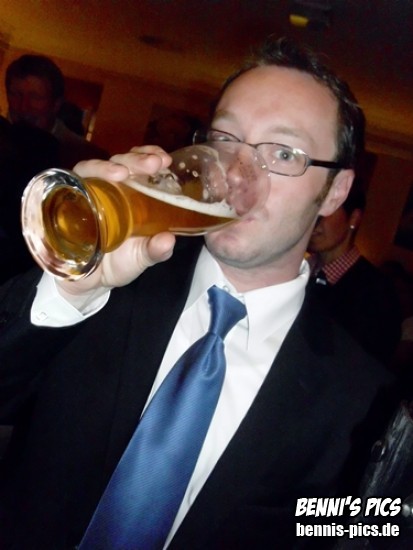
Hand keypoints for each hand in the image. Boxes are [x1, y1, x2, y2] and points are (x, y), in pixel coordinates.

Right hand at [56, 146, 176, 297]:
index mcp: (133, 195)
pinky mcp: (65, 202)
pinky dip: (76, 180)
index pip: (141, 166)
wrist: (88, 283)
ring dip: (106, 166)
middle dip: (136, 159)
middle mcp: (110, 189)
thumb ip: (156, 250)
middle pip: (121, 162)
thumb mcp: (141, 258)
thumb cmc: (119, 263)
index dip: (151, 156)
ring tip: (121, 173)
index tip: (164, 160)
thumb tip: (169, 240)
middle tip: (153, 164)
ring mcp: (86, 193)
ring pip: (93, 168)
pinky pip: (67, 185)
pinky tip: (86, 182)